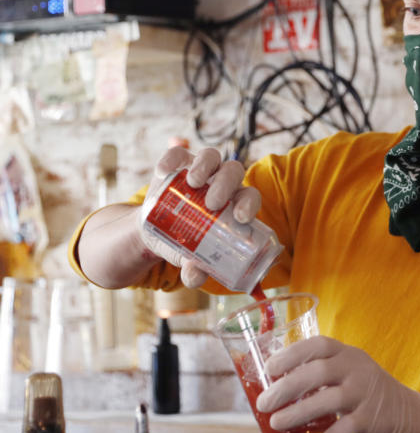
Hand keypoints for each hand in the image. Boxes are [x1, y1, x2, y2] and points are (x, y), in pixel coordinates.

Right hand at [142, 146, 260, 287]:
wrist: (156, 231)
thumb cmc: (185, 243)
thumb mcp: (190, 257)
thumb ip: (194, 268)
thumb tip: (194, 278)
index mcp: (235, 203)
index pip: (250, 197)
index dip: (249, 204)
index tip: (240, 217)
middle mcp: (222, 182)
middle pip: (234, 172)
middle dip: (226, 184)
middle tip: (213, 203)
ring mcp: (201, 169)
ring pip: (212, 156)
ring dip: (204, 165)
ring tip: (192, 182)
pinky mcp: (178, 163)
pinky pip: (178, 154)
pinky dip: (172, 159)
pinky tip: (163, 171)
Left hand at [256, 336, 419, 432]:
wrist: (408, 414)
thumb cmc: (366, 393)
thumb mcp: (350, 373)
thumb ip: (322, 375)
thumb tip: (273, 390)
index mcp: (348, 354)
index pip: (318, 345)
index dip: (291, 354)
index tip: (270, 368)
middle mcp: (357, 369)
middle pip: (317, 372)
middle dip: (286, 387)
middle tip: (264, 402)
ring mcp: (365, 393)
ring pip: (327, 400)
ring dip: (298, 413)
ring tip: (276, 422)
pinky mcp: (371, 419)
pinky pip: (343, 429)